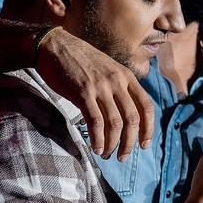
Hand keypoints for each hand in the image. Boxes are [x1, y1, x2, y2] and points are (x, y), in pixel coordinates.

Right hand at [36, 27, 154, 159]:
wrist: (54, 45)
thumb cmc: (79, 60)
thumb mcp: (107, 69)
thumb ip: (117, 88)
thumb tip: (122, 116)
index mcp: (126, 76)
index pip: (147, 106)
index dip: (148, 128)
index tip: (144, 144)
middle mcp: (117, 81)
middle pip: (133, 119)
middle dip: (130, 143)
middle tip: (123, 157)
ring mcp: (101, 87)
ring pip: (115, 124)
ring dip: (113, 144)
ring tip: (106, 155)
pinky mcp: (83, 93)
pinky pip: (95, 122)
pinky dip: (97, 139)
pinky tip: (94, 147)